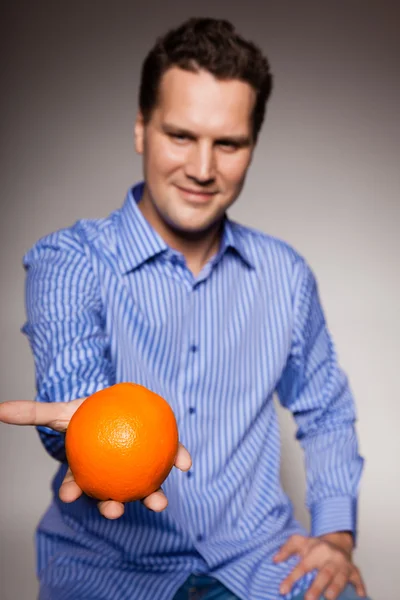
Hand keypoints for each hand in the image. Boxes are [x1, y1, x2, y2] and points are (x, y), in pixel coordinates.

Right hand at [0, 399, 191, 518]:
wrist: (112, 403)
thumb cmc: (84, 412)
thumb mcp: (60, 411)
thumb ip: (33, 413)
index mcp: (87, 470)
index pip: (76, 484)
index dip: (72, 492)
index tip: (68, 495)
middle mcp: (112, 475)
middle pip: (110, 495)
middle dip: (111, 506)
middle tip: (114, 509)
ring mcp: (137, 469)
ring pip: (143, 487)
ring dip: (152, 498)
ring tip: (158, 503)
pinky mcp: (159, 457)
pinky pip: (169, 457)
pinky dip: (178, 459)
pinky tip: (186, 463)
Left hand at [274, 533, 366, 599]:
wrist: (337, 541)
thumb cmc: (316, 546)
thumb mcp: (299, 542)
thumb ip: (286, 549)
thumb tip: (275, 560)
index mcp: (316, 550)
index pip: (303, 566)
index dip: (292, 578)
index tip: (283, 590)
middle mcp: (331, 557)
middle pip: (324, 573)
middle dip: (317, 587)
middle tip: (308, 599)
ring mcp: (344, 565)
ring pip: (341, 577)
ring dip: (336, 588)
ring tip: (329, 598)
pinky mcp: (354, 571)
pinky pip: (358, 579)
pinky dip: (360, 587)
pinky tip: (360, 595)